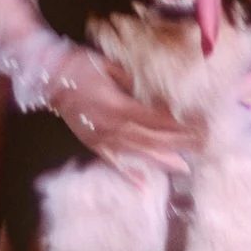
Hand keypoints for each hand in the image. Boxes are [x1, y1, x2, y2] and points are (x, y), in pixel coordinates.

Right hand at [47, 47, 203, 168]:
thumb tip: (156, 93)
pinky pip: (112, 162)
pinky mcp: (92, 144)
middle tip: (202, 147)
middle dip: (178, 143)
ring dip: (162, 160)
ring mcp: (102, 138)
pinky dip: (127, 175)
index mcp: (118, 106)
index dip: (178, 125)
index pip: (156, 119)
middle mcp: (112, 127)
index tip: (199, 126)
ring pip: (137, 153)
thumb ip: (132, 81)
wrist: (48, 76)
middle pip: (152, 138)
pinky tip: (142, 186)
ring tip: (184, 168)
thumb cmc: (80, 64)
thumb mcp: (109, 65)